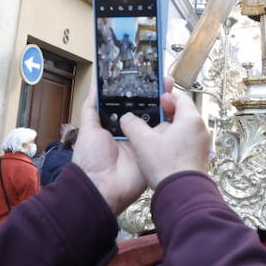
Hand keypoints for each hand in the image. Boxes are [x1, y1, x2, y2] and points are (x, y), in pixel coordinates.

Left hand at [74, 79, 160, 214]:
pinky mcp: (154, 152)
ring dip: (166, 106)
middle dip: (156, 96)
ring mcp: (145, 143)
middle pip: (147, 111)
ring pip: (158, 121)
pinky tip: (177, 108)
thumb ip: (92, 108)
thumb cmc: (91, 158)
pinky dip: (171, 126)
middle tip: (165, 79)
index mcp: (117, 127)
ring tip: (172, 87)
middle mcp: (132, 133)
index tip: (147, 77)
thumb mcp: (88, 129)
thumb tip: (95, 85)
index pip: (130, 105)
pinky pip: (164, 137)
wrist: (101, 188)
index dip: (138, 92)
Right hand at [120, 83, 210, 188]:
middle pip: (183, 114)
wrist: (181, 193)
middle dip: (166, 116)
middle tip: (151, 120)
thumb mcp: (143, 141)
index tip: (156, 101)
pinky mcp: (200, 158)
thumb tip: (127, 118)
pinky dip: (175, 144)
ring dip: (169, 131)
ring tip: (153, 138)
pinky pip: (187, 143)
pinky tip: (161, 152)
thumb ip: (133, 124)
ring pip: (184, 130)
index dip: (167, 97)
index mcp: (191, 119)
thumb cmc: (167, 165)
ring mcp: (202, 145)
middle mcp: (200, 130)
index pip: (181, 98)